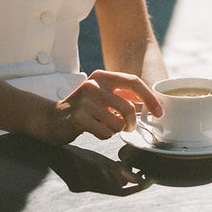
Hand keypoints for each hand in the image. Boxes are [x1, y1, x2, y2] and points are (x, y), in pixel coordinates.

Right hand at [45, 70, 162, 143]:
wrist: (53, 118)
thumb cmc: (84, 108)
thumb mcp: (103, 94)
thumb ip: (124, 94)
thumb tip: (152, 101)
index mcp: (102, 76)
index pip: (133, 82)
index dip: (150, 98)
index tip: (159, 112)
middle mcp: (93, 85)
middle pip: (128, 108)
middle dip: (131, 123)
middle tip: (128, 128)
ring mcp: (85, 101)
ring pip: (117, 123)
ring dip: (115, 130)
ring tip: (104, 126)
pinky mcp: (79, 117)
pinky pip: (105, 133)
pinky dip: (104, 136)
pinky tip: (94, 130)